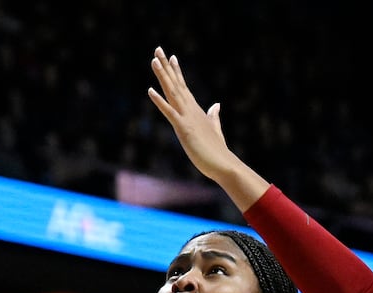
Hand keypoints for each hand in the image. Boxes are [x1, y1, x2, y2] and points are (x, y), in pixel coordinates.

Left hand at [146, 47, 236, 183]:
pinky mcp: (183, 129)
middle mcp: (190, 110)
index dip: (177, 72)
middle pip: (175, 84)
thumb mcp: (215, 129)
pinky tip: (149, 90)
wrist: (223, 164)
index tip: (171, 57)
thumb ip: (214, 116)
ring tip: (154, 60)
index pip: (183, 87)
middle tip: (158, 49)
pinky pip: (169, 112)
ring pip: (172, 92)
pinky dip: (159, 100)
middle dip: (166, 67)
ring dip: (162, 76)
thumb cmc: (217, 150)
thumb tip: (216, 105)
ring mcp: (187, 118)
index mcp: (195, 110)